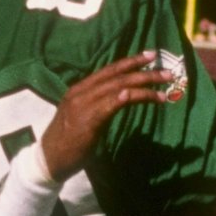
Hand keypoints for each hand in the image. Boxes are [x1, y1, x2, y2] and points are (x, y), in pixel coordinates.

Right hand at [40, 54, 183, 179]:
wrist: (48, 160)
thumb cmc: (67, 142)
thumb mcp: (81, 117)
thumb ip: (98, 106)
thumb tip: (121, 99)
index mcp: (79, 89)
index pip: (108, 70)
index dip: (130, 61)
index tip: (150, 55)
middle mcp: (81, 92)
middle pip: (117, 76)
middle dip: (144, 72)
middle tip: (167, 72)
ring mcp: (83, 105)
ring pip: (117, 88)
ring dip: (144, 86)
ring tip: (164, 89)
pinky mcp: (87, 120)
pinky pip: (109, 104)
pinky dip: (124, 98)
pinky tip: (136, 95)